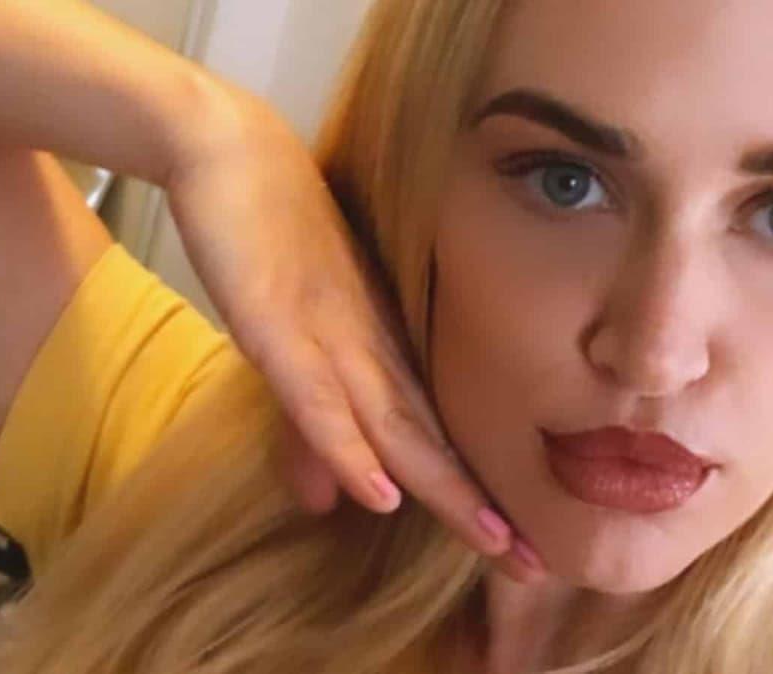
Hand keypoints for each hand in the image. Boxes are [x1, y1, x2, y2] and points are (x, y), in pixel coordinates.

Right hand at [163, 82, 544, 582]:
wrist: (237, 154)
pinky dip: (347, 445)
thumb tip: (332, 503)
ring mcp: (328, 334)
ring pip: (392, 424)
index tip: (524, 549)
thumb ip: (311, 426)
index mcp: (381, 352)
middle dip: (480, 506)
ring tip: (494, 541)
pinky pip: (316, 394)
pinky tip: (381, 490)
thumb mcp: (293, 350)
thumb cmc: (275, 244)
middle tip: (536, 564)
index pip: (437, 437)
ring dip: (443, 487)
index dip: (477, 495)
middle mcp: (370, 348)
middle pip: (432, 442)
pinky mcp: (276, 322)